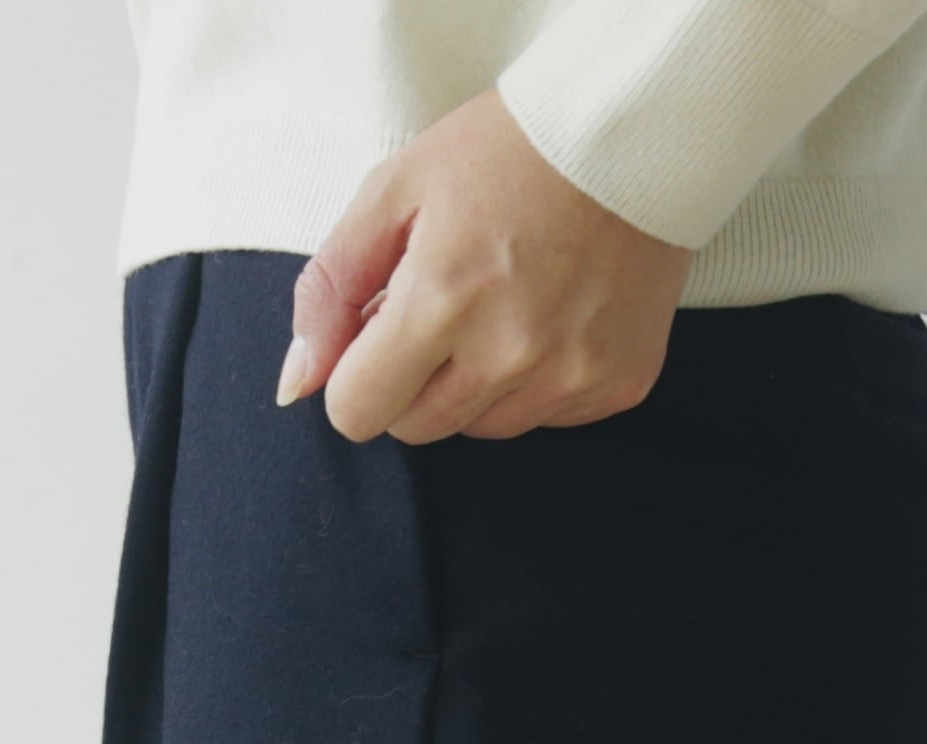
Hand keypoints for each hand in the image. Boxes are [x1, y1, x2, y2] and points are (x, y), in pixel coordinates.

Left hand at [277, 92, 692, 446]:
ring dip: (474, 382)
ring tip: (502, 303)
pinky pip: (546, 417)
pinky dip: (535, 380)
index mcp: (442, 301)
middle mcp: (509, 354)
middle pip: (417, 427)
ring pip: (482, 427)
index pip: (359, 411)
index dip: (357, 374)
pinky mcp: (619, 384)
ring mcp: (570, 376)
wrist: (630, 133)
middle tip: (443, 305)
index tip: (378, 333)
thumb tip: (296, 383)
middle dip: (412, 377)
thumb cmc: (503, 154)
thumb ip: (331, 289)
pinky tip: (551, 314)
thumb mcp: (394, 192)